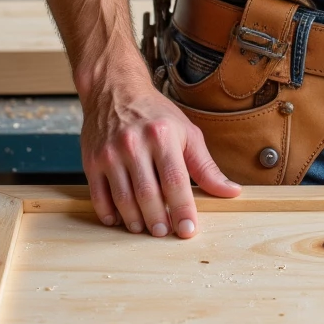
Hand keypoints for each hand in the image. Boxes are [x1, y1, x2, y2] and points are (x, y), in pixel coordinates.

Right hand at [80, 70, 239, 237]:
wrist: (115, 91)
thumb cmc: (154, 114)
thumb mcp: (186, 133)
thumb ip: (206, 166)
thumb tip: (231, 191)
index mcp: (162, 135)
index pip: (175, 180)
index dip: (183, 209)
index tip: (187, 230)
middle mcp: (134, 144)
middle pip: (148, 194)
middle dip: (158, 220)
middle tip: (164, 232)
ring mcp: (110, 153)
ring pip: (123, 199)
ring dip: (135, 220)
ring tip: (144, 228)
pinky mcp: (92, 161)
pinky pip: (99, 196)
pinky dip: (109, 213)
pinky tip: (120, 219)